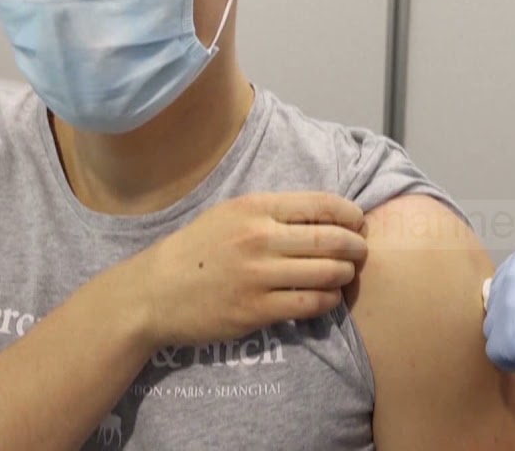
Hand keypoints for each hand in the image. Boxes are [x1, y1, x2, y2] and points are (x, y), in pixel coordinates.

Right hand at [124, 192, 367, 347]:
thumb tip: (326, 216)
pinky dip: (328, 301)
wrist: (154, 292)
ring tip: (344, 276)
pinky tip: (326, 298)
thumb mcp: (230, 214)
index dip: (351, 215)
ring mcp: (258, 276)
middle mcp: (259, 238)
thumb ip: (274, 212)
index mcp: (255, 207)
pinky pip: (311, 304)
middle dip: (356, 247)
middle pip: (332, 240)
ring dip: (345, 275)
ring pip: (327, 273)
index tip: (358, 223)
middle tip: (360, 252)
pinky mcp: (256, 310)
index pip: (322, 204)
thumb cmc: (197, 250)